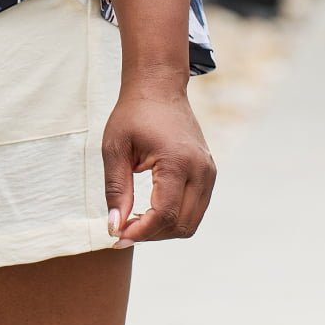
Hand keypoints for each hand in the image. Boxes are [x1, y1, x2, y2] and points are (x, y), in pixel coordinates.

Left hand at [102, 81, 216, 246]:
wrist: (159, 87)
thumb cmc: (133, 114)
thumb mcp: (114, 148)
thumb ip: (116, 189)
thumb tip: (115, 227)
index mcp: (177, 161)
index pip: (163, 214)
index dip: (140, 232)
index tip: (116, 236)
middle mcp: (200, 170)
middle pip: (181, 225)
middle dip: (150, 235)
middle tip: (121, 231)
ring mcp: (209, 172)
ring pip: (191, 223)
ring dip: (163, 230)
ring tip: (134, 222)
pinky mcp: (209, 173)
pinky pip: (195, 209)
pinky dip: (174, 218)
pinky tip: (149, 211)